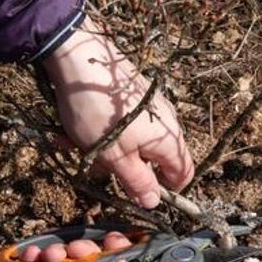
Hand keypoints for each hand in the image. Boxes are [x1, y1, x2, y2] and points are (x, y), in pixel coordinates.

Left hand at [42, 17, 194, 208]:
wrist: (80, 59)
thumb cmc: (99, 113)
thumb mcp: (114, 157)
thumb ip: (137, 182)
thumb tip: (154, 203)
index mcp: (168, 142)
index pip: (183, 176)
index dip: (166, 192)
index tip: (138, 193)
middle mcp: (167, 123)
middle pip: (155, 160)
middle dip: (126, 168)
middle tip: (97, 166)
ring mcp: (150, 106)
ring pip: (134, 142)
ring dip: (109, 150)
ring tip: (77, 143)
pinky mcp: (134, 95)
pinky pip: (123, 124)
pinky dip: (104, 131)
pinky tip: (77, 127)